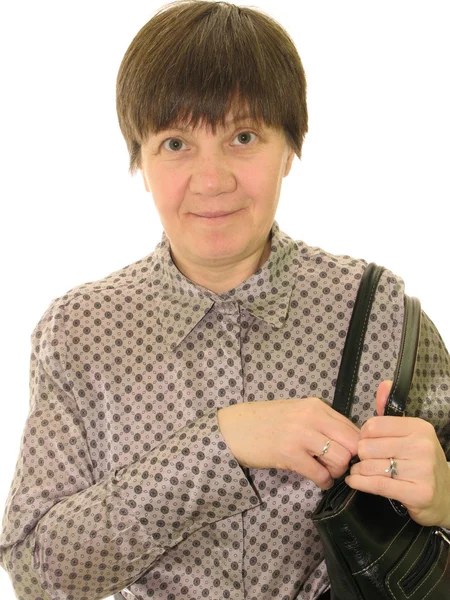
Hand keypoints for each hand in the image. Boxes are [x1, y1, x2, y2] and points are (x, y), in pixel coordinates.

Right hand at [217, 397, 359, 489]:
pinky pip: (320, 474)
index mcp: (315, 406)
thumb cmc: (265, 421)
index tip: (347, 455)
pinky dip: (323, 482)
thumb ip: (321, 421)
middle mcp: (311, 417)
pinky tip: (317, 480)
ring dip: (336, 472)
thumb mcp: (297, 412)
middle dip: (350, 460)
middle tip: (336, 465)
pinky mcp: (289, 454)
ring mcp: (300, 435)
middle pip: (352, 444)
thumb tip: (348, 441)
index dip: (355, 446)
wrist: (233, 428)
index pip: (352, 427)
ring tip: (324, 472)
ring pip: (340, 459)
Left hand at [345, 380, 449, 527]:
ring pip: (370, 466)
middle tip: (365, 460)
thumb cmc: (420, 461)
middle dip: (362, 455)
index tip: (366, 442)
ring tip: (361, 471)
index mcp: (419, 427)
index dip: (363, 435)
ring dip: (359, 471)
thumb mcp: (409, 433)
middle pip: (368, 447)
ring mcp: (422, 470)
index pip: (373, 425)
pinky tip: (354, 481)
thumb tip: (383, 384)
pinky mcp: (418, 492)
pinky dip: (360, 483)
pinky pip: (377, 484)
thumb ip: (390, 411)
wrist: (445, 494)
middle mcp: (422, 446)